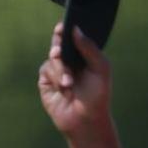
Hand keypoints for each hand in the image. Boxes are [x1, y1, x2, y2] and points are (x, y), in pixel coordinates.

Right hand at [37, 23, 112, 139]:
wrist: (86, 121)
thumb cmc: (98, 97)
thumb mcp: (100, 69)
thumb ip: (89, 48)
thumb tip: (75, 29)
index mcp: (83, 55)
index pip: (73, 36)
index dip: (66, 29)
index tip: (63, 27)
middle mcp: (69, 60)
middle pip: (59, 42)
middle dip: (59, 45)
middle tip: (60, 51)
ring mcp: (57, 70)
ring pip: (53, 57)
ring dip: (61, 68)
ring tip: (69, 83)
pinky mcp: (46, 81)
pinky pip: (46, 69)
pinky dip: (55, 77)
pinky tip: (64, 88)